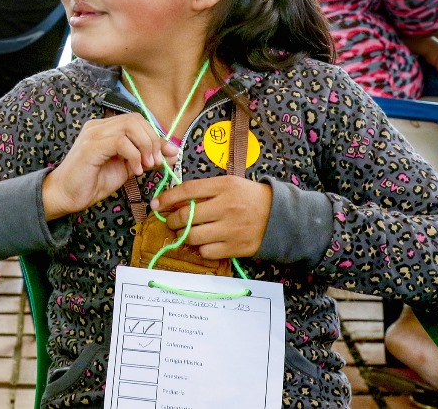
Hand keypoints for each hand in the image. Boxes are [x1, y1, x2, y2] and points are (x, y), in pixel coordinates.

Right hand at [42, 113, 178, 220]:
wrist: (67, 195)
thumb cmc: (93, 182)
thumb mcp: (127, 168)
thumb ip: (146, 157)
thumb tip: (172, 152)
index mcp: (106, 128)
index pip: (137, 120)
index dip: (156, 135)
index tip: (168, 154)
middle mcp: (98, 126)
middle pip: (136, 119)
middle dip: (152, 140)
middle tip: (155, 162)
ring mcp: (93, 134)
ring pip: (130, 127)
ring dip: (145, 147)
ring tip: (145, 166)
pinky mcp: (91, 146)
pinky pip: (121, 142)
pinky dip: (134, 156)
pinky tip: (134, 170)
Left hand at [150, 177, 272, 259]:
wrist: (281, 217)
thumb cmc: (250, 197)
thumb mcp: (229, 184)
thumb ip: (204, 190)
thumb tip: (174, 199)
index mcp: (224, 186)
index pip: (187, 190)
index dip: (166, 198)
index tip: (156, 204)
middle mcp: (226, 207)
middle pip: (186, 216)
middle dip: (172, 220)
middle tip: (171, 221)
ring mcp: (231, 229)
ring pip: (193, 236)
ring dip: (184, 236)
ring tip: (186, 233)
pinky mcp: (236, 247)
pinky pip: (207, 252)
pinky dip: (200, 249)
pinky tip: (204, 243)